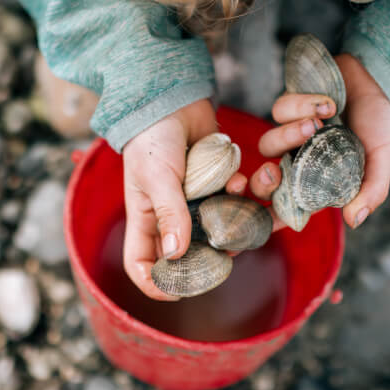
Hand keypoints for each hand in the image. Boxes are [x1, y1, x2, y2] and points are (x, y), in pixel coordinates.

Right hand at [121, 99, 247, 299]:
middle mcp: (172, 217)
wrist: (173, 98)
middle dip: (215, 253)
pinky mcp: (219, 185)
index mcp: (146, 220)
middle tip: (231, 246)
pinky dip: (247, 193)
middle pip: (192, 256)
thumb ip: (170, 213)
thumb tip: (176, 254)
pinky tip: (246, 177)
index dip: (155, 284)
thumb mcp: (156, 176)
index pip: (142, 265)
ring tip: (243, 194)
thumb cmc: (152, 137)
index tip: (178, 292)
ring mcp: (198, 202)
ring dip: (239, 218)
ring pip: (223, 229)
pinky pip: (238, 202)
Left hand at [249, 53, 389, 228]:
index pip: (288, 206)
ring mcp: (291, 134)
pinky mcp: (289, 107)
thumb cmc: (381, 127)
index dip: (273, 216)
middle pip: (265, 179)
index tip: (273, 216)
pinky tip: (329, 104)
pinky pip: (281, 110)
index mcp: (318, 181)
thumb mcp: (383, 160)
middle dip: (264, 180)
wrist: (382, 83)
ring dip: (289, 135)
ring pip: (269, 142)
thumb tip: (353, 221)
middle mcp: (300, 160)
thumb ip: (371, 190)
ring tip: (317, 125)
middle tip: (275, 171)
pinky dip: (303, 106)